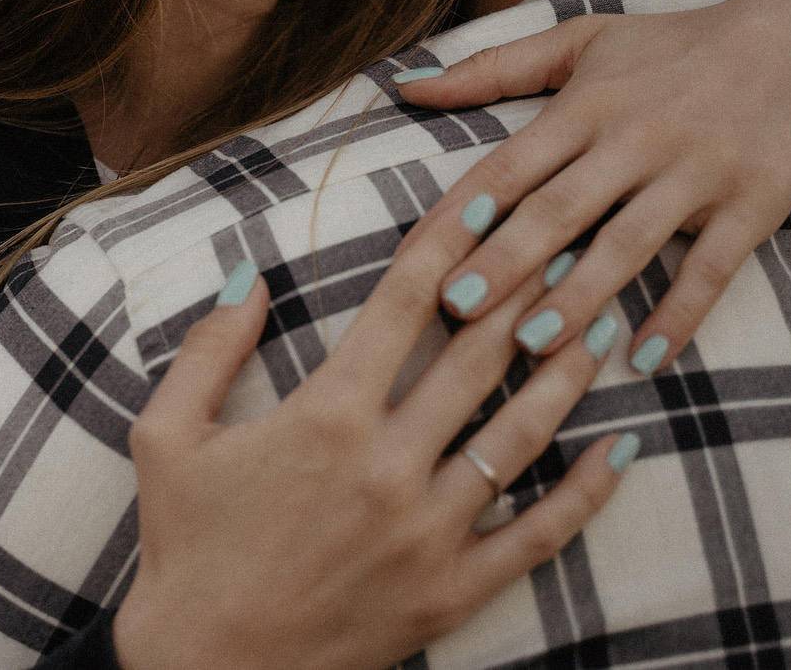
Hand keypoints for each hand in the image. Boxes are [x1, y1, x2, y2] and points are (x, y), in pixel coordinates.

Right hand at [111, 213, 634, 669]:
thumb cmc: (183, 548)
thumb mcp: (167, 436)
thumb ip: (210, 349)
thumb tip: (249, 275)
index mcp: (325, 415)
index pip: (402, 304)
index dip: (449, 242)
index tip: (486, 199)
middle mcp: (388, 463)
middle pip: (478, 355)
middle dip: (528, 288)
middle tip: (572, 240)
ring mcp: (428, 530)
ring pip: (520, 433)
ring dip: (567, 371)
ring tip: (604, 320)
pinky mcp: (451, 590)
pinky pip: (539, 533)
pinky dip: (588, 490)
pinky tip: (623, 446)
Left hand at [393, 0, 790, 376]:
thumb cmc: (673, 45)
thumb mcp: (582, 40)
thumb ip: (491, 67)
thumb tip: (404, 85)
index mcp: (586, 105)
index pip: (509, 167)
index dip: (461, 213)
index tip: (414, 259)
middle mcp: (636, 140)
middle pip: (559, 209)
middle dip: (505, 260)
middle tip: (454, 310)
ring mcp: (697, 174)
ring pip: (629, 243)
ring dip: (580, 295)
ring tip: (532, 344)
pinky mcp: (752, 205)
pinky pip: (712, 267)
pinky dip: (680, 313)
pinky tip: (644, 357)